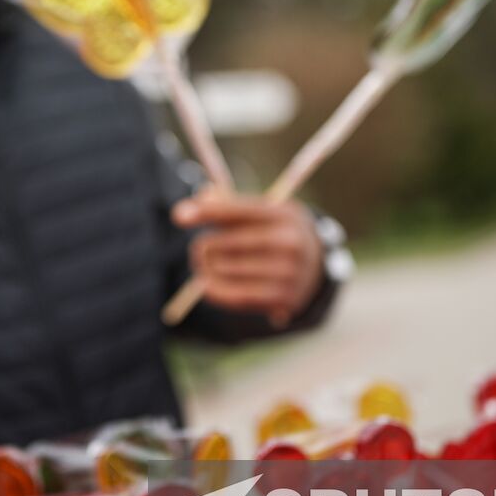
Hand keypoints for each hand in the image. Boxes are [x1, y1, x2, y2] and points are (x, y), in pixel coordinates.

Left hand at [173, 187, 326, 325]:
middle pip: (226, 243)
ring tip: (205, 265)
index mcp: (285, 214)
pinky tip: (204, 284)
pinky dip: (213, 289)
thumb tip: (201, 197)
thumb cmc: (277, 231)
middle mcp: (290, 243)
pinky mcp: (282, 299)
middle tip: (199, 250)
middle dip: (204, 246)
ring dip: (207, 268)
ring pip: (225, 269)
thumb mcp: (263, 211)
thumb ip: (230, 204)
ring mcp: (288, 273)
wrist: (316, 266)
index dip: (206, 212)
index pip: (238, 211)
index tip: (178, 215)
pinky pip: (234, 295)